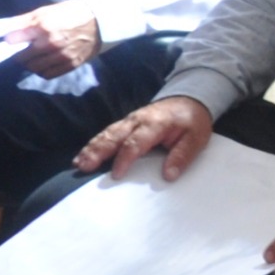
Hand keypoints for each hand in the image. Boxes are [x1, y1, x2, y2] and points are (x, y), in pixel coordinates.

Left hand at [10, 3, 104, 78]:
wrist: (99, 22)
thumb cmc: (70, 13)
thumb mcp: (46, 11)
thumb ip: (24, 20)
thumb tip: (5, 28)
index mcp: (43, 27)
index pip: (15, 39)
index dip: (10, 40)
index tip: (10, 40)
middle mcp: (51, 43)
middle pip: (23, 57)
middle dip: (19, 54)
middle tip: (21, 50)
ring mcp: (62, 56)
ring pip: (35, 68)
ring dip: (30, 64)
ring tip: (33, 58)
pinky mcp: (71, 65)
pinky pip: (48, 74)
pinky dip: (42, 71)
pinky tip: (43, 64)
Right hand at [78, 93, 215, 180]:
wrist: (190, 98)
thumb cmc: (192, 121)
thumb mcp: (196, 139)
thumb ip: (182, 156)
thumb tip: (168, 175)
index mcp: (155, 124)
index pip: (135, 143)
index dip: (124, 159)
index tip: (116, 175)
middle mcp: (137, 120)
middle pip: (113, 136)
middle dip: (97, 152)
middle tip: (83, 166)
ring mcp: (129, 120)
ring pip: (106, 133)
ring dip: (91, 148)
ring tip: (78, 163)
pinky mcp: (126, 123)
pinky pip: (107, 133)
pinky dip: (94, 144)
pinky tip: (84, 155)